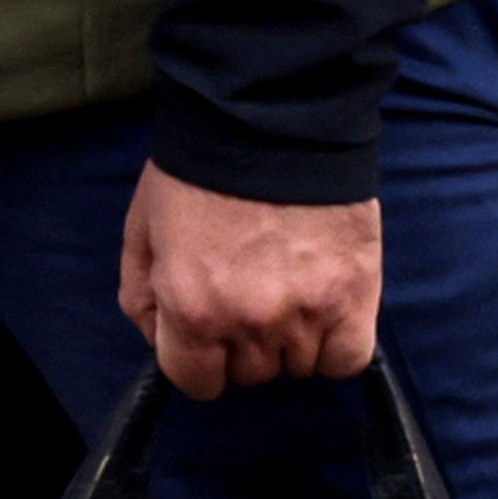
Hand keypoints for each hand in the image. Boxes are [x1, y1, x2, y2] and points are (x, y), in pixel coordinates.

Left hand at [119, 166, 381, 398]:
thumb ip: (142, 296)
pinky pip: (346, 359)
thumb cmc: (201, 168)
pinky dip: (337, 343)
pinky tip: (325, 307)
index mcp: (191, 307)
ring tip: (289, 284)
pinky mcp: (355, 297)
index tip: (208, 331)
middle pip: (250, 373)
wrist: (273, 116)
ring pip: (298, 366)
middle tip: (250, 288)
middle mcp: (249, 322)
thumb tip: (162, 340)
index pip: (196, 382)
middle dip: (244, 340)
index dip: (198, 358)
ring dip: (292, 338)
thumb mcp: (143, 228)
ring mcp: (307, 313)